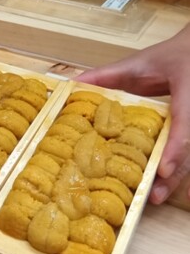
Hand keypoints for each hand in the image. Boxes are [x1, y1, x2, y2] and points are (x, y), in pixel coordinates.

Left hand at [78, 24, 189, 203]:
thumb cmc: (170, 56)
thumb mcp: (138, 62)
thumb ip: (107, 74)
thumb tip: (74, 83)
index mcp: (188, 92)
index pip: (184, 123)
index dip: (175, 148)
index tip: (162, 170)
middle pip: (188, 148)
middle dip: (173, 174)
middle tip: (153, 195)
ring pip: (189, 155)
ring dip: (173, 178)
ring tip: (153, 197)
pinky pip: (183, 151)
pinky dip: (171, 167)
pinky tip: (157, 184)